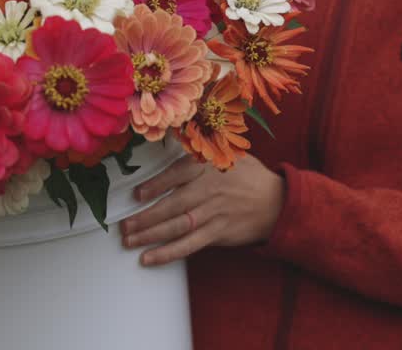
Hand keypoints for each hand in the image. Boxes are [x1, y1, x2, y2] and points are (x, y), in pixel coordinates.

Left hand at [119, 154, 284, 266]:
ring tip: (129, 241)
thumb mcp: (225, 154)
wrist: (277, 202)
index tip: (137, 194)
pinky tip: (150, 258)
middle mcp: (210, 190)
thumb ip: (197, 152)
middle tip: (124, 225)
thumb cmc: (246, 176)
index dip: (156, 185)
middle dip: (145, 216)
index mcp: (208, 167)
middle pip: (173, 205)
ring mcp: (214, 213)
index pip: (178, 174)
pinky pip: (190, 245)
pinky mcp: (219, 233)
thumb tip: (165, 143)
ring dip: (151, 235)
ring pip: (178, 226)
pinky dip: (169, 253)